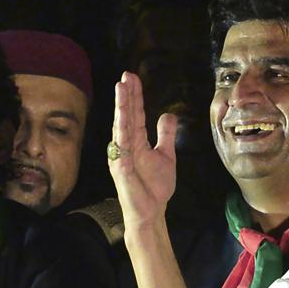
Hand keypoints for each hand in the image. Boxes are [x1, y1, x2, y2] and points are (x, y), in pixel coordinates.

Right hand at [108, 72, 177, 234]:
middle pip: (126, 117)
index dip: (134, 96)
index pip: (135, 114)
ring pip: (121, 129)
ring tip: (121, 91)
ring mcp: (121, 157)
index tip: (132, 77)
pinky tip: (121, 124)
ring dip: (121, 110)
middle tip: (126, 76)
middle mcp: (125, 146)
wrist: (151, 211)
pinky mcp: (121, 170)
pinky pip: (121, 151)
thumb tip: (167, 114)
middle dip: (126, 96)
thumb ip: (165, 135)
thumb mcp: (166, 156)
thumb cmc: (154, 186)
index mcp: (136, 141)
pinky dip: (121, 137)